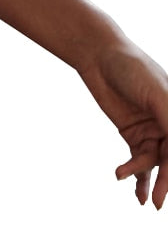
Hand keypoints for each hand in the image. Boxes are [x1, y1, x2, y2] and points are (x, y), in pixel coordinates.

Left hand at [77, 37, 167, 208]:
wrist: (98, 56)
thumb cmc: (132, 68)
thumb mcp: (157, 94)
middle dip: (167, 181)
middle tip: (159, 202)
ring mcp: (152, 130)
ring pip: (155, 163)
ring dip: (147, 179)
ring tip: (141, 197)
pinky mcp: (132, 133)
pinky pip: (138, 159)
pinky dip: (136, 174)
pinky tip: (130, 185)